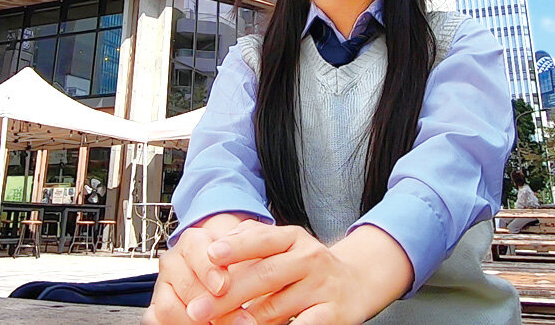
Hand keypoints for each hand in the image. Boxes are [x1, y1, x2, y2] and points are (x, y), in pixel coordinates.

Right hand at [142, 212, 257, 323]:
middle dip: (211, 306)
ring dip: (195, 322)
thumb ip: (242, 272)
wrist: (223, 268)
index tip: (223, 287)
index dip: (209, 270)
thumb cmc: (235, 261)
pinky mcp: (156, 307)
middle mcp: (173, 260)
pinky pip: (157, 320)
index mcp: (194, 241)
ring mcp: (162, 285)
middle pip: (185, 286)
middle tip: (237, 320)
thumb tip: (238, 296)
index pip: (195, 250)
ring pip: (168, 308)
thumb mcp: (242, 258)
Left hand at [189, 219, 369, 324]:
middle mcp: (310, 258)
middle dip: (228, 294)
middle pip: (265, 275)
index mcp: (294, 238)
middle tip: (198, 309)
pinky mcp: (332, 314)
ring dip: (244, 320)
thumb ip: (252, 240)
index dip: (237, 247)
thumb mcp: (285, 245)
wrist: (356, 282)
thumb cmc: (308, 266)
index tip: (211, 255)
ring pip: (276, 307)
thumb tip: (216, 246)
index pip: (263, 239)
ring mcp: (322, 286)